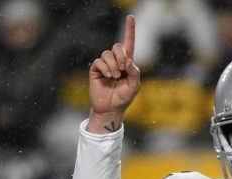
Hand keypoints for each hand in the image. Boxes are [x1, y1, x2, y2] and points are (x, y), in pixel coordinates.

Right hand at [87, 14, 139, 132]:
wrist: (111, 108)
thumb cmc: (124, 98)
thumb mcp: (134, 86)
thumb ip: (135, 72)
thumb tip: (129, 60)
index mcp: (127, 63)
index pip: (129, 44)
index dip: (130, 30)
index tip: (130, 17)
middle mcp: (116, 61)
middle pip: (117, 46)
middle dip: (121, 56)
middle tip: (123, 70)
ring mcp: (105, 65)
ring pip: (107, 53)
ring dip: (113, 65)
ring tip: (115, 77)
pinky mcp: (95, 69)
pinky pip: (99, 61)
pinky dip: (105, 68)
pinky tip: (108, 77)